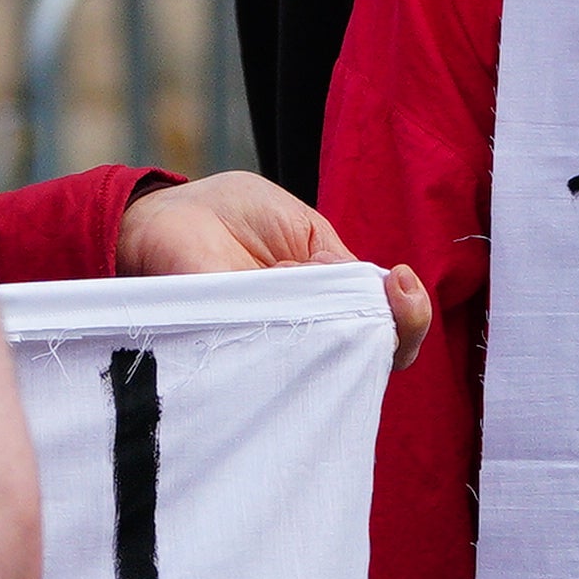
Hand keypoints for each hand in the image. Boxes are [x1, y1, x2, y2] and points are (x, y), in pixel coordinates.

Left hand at [118, 171, 436, 368]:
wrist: (170, 212)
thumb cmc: (234, 215)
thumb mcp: (304, 229)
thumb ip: (337, 267)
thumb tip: (373, 295)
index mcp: (332, 300)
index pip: (386, 328)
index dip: (408, 315)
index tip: (403, 281)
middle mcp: (308, 333)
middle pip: (371, 359)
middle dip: (397, 326)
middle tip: (396, 291)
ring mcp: (273, 348)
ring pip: (329, 365)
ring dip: (336, 317)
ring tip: (303, 275)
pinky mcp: (232, 352)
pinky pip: (274, 360)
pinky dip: (287, 324)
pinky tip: (278, 288)